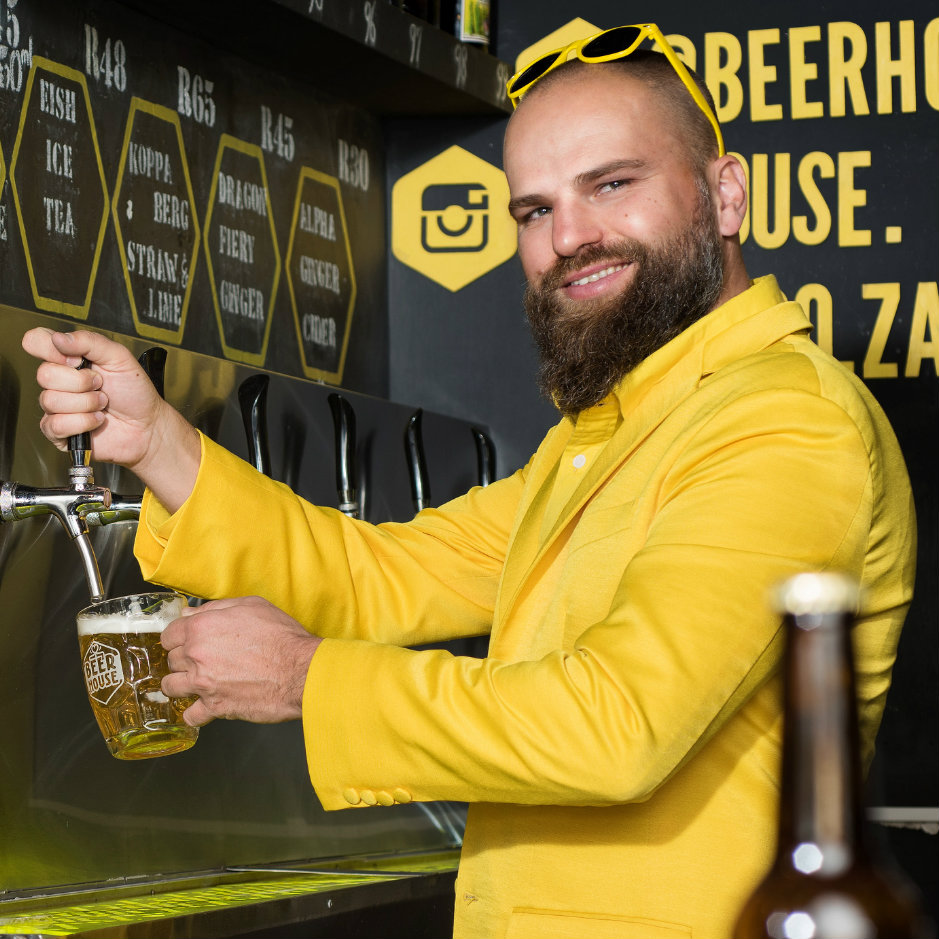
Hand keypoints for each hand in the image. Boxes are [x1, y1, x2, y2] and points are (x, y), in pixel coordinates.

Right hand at [22, 328, 200, 511]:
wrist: (147, 425)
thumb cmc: (134, 392)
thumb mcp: (119, 358)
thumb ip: (90, 342)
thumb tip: (58, 338)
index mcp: (68, 358)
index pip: (36, 341)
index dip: (50, 349)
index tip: (77, 360)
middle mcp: (58, 380)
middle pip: (44, 374)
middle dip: (81, 382)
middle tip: (101, 385)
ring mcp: (56, 406)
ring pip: (51, 400)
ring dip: (86, 403)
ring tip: (103, 404)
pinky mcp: (58, 431)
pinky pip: (56, 424)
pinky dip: (84, 422)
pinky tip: (97, 420)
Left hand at [160, 596, 321, 726]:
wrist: (300, 670)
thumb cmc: (281, 636)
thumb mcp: (252, 606)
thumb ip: (216, 607)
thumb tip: (190, 612)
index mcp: (201, 627)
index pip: (169, 634)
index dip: (179, 637)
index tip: (187, 641)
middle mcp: (196, 655)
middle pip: (171, 659)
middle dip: (183, 659)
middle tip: (201, 660)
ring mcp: (203, 683)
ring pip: (171, 686)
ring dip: (181, 684)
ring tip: (196, 683)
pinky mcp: (214, 707)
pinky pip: (190, 715)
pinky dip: (195, 713)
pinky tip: (204, 707)